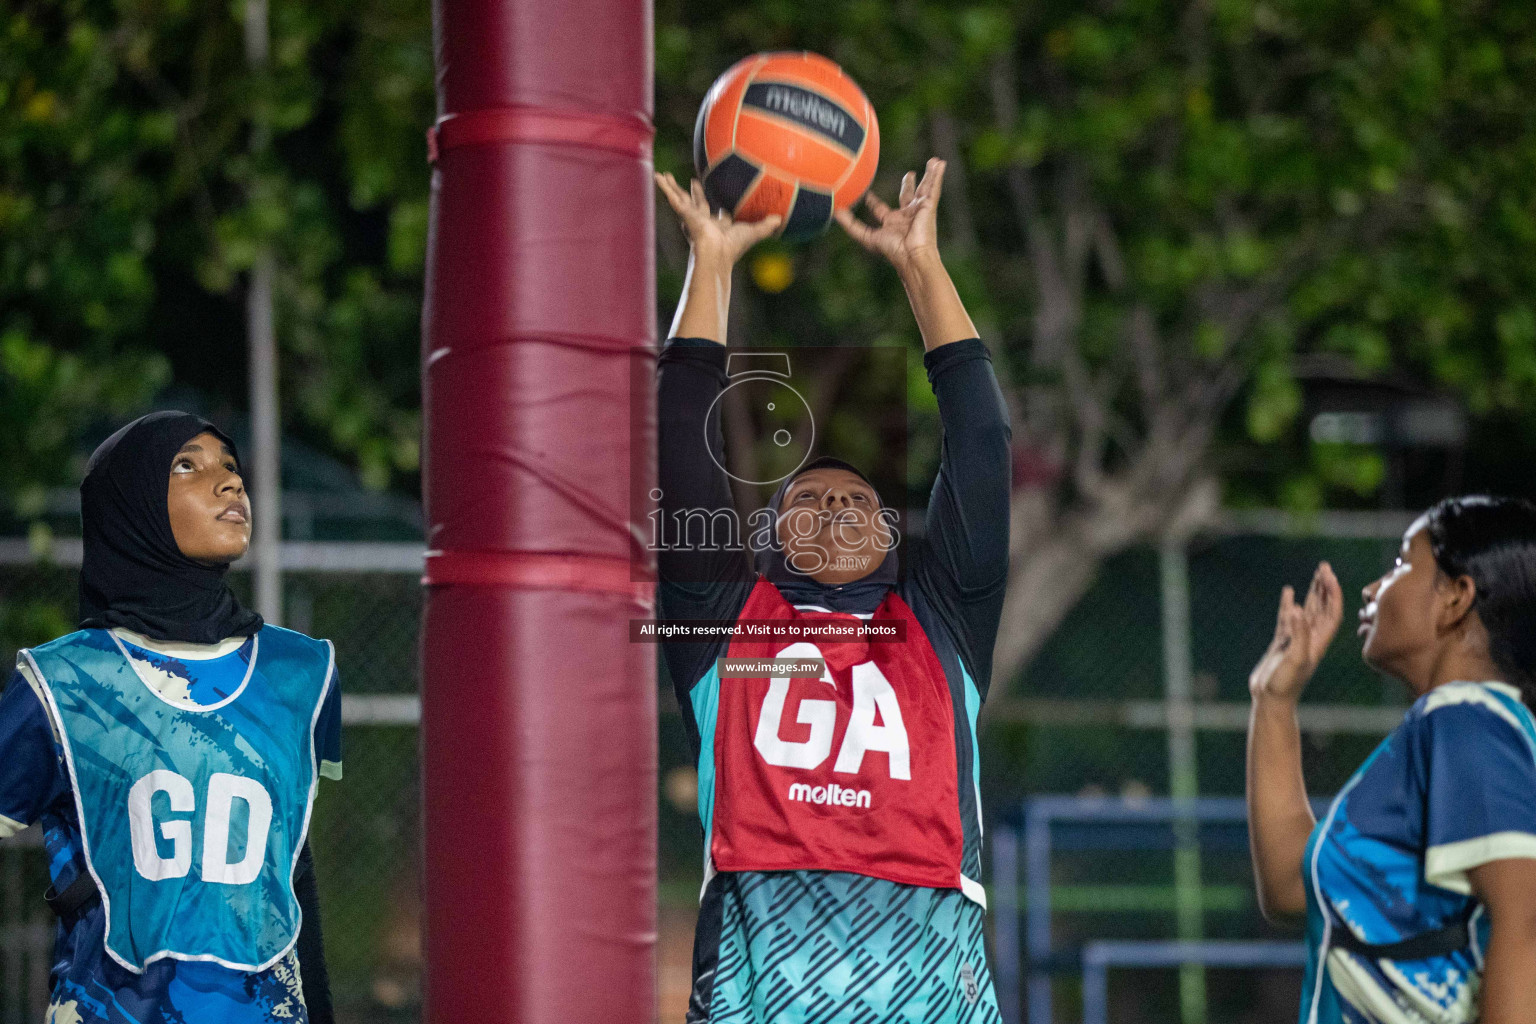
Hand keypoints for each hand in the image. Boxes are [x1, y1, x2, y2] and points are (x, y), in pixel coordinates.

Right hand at [655, 172, 780, 266]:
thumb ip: (765, 226)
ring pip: (680, 199)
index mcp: (717, 226)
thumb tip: (781, 219)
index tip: (721, 201)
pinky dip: (665, 188)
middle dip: (694, 194)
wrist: (715, 253)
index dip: (718, 208)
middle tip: (692, 182)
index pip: (717, 214)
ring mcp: (691, 218)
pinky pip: (673, 197)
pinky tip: (657, 177)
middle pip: (697, 204)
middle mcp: (703, 221)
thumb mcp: (752, 232)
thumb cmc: (733, 248)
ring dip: (672, 187)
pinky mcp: (684, 214)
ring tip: (663, 176)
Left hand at [835, 157, 944, 271]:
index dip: (873, 202)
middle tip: (909, 174)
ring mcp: (919, 210)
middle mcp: (906, 216)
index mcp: (892, 223)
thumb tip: (835, 211)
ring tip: (934, 161)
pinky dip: (938, 176)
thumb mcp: (866, 236)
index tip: (868, 195)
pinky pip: (934, 187)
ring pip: (924, 188)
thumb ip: (850, 224)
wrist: (912, 256)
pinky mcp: (929, 206)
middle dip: (908, 185)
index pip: (881, 210)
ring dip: (929, 175)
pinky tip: (940, 163)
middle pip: (907, 196)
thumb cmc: (892, 251)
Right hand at [1249, 562, 1341, 704]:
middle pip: (1323, 607)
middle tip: (1324, 567)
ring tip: (1315, 574)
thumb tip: (1298, 609)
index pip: (1332, 612)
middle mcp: (1311, 638)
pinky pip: (1288, 618)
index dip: (1333, 593)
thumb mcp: (1295, 659)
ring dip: (1313, 592)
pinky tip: (1288, 592)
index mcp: (1319, 642)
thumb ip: (1299, 634)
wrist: (1270, 699)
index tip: (1329, 576)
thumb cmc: (1285, 684)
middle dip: (1325, 587)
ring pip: (1308, 610)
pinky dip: (1289, 604)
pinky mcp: (1283, 642)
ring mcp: (1297, 639)